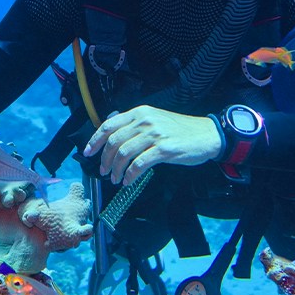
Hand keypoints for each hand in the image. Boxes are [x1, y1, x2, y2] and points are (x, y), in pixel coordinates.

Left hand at [82, 106, 224, 185]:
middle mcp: (145, 121)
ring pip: (123, 154)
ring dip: (116, 169)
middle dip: (104, 159)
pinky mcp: (164, 150)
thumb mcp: (156, 119)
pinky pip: (139, 164)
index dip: (95, 140)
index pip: (109, 125)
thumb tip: (113, 134)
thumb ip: (136, 124)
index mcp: (140, 113)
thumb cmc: (181, 130)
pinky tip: (129, 181)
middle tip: (104, 171)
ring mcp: (154, 135)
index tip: (88, 152)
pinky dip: (130, 175)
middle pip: (113, 141)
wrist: (207, 135)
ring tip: (116, 178)